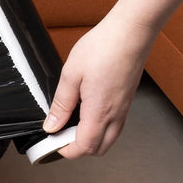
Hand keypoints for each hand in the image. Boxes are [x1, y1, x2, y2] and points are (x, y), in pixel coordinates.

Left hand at [42, 16, 154, 157]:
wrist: (130, 32)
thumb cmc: (103, 47)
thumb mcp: (70, 75)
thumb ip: (61, 104)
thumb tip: (51, 125)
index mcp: (99, 111)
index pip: (84, 147)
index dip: (65, 151)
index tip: (51, 142)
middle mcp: (115, 114)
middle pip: (98, 149)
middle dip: (77, 149)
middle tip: (59, 135)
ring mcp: (124, 108)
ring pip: (109, 138)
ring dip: (89, 139)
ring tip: (70, 124)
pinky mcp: (126, 101)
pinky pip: (115, 125)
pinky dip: (99, 128)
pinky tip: (85, 113)